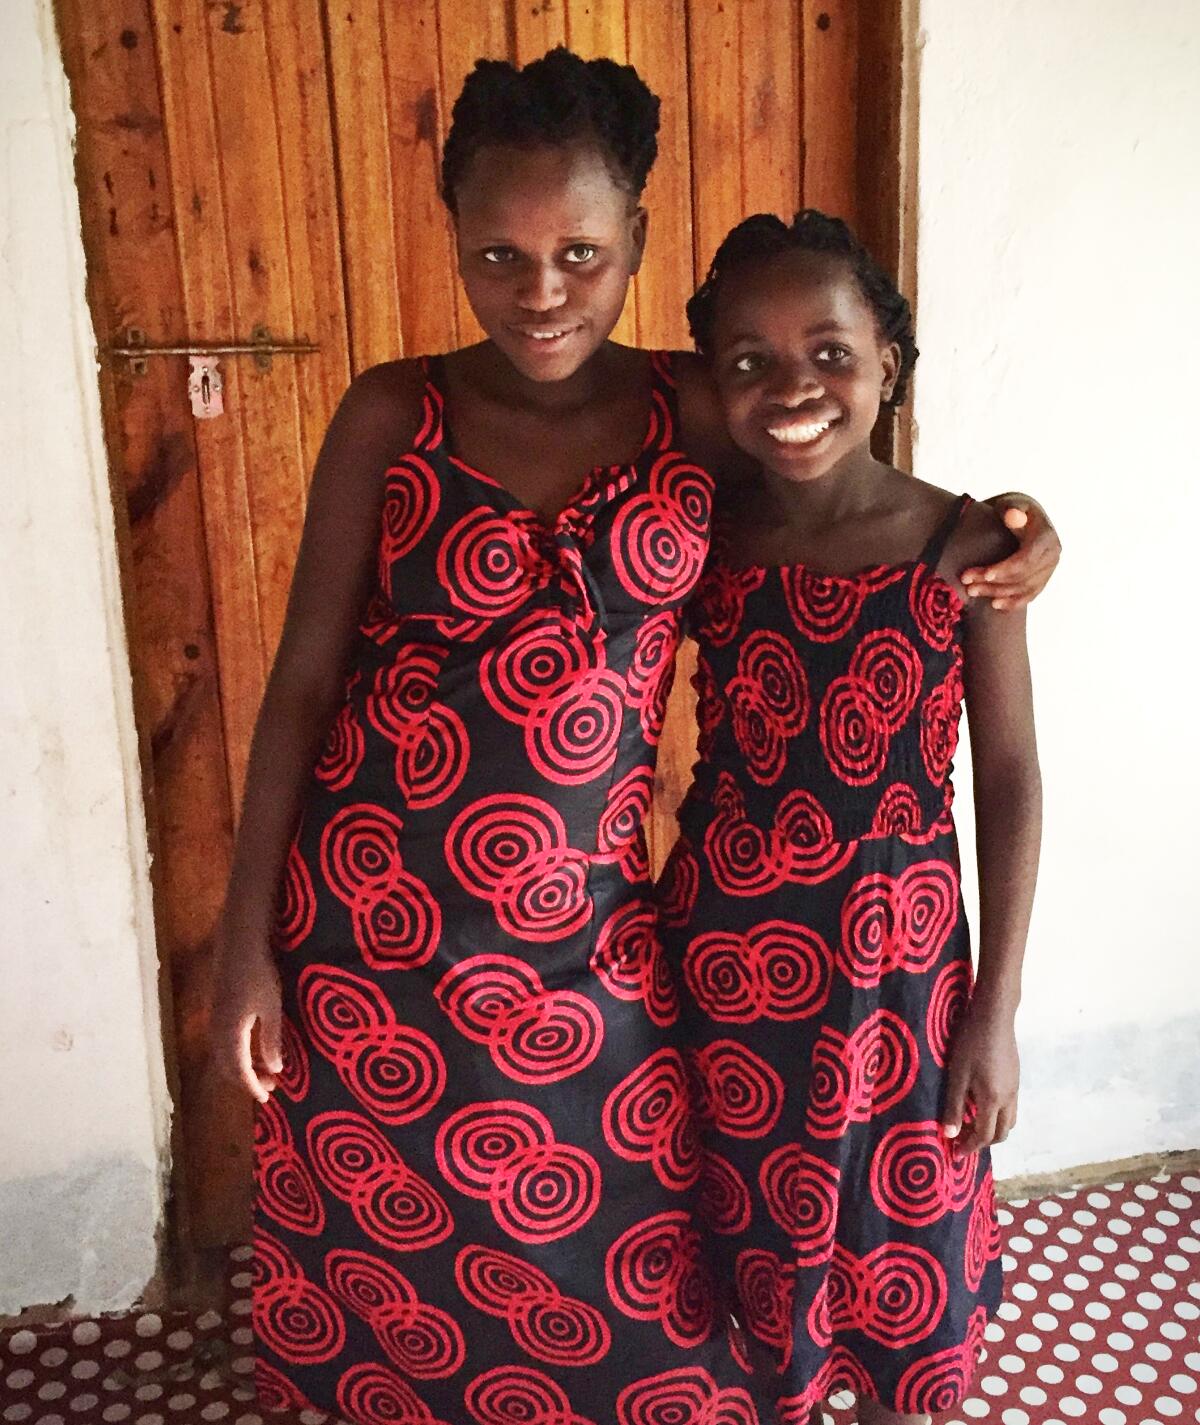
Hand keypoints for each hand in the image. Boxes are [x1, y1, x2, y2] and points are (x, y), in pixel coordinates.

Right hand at [208, 931, 282, 1104]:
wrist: (238, 943)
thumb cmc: (259, 973)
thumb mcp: (271, 1007)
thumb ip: (272, 1040)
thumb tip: (274, 1069)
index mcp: (229, 1034)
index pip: (238, 1072)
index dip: (252, 1087)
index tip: (267, 1099)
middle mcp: (216, 1031)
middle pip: (227, 1067)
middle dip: (248, 1080)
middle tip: (272, 1085)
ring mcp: (213, 1020)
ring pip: (224, 1055)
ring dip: (243, 1066)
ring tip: (267, 1067)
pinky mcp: (216, 1010)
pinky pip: (223, 1043)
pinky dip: (238, 1052)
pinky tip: (255, 1046)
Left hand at [941, 1001, 1018, 1153]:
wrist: (993, 1016)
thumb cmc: (970, 1044)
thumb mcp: (957, 1076)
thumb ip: (954, 1106)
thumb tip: (951, 1135)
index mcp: (994, 1100)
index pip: (984, 1135)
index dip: (969, 1147)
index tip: (955, 1154)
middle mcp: (1009, 1098)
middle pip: (1001, 1132)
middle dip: (983, 1142)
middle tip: (963, 1141)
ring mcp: (1015, 1087)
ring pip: (1009, 1120)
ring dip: (992, 1128)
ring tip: (971, 1123)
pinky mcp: (1015, 1076)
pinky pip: (1010, 1105)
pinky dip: (997, 1114)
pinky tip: (980, 1102)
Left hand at [962, 495, 1060, 609]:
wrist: (1022, 517)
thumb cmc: (1012, 509)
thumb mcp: (1011, 504)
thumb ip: (1011, 509)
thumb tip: (1012, 516)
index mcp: (1046, 536)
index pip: (1027, 559)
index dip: (1006, 569)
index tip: (984, 575)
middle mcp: (1052, 555)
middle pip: (1023, 577)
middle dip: (994, 583)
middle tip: (967, 584)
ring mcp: (1049, 570)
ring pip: (1024, 589)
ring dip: (997, 593)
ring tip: (972, 592)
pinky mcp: (1043, 579)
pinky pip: (1029, 596)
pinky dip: (1012, 602)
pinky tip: (994, 604)